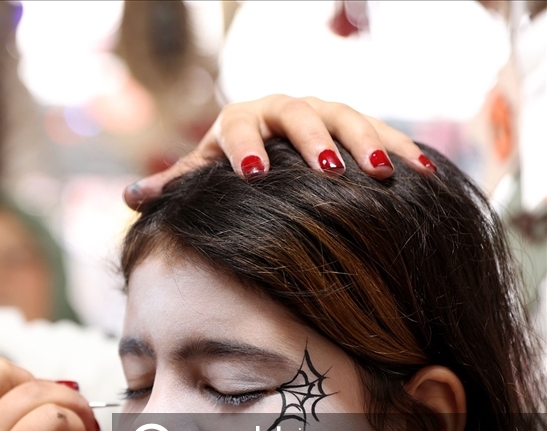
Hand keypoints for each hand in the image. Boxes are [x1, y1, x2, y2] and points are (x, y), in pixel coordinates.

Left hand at [124, 95, 434, 207]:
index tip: (251, 173)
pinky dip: (401, 150)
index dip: (244, 148)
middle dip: (313, 142)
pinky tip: (422, 173)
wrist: (270, 143)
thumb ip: (176, 184)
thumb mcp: (204, 173)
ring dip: (364, 143)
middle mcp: (282, 109)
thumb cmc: (231, 166)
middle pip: (297, 118)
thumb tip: (131, 198)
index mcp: (241, 121)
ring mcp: (322, 112)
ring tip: (378, 173)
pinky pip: (383, 131)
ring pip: (345, 118)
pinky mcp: (356, 123)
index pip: (238, 128)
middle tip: (328, 169)